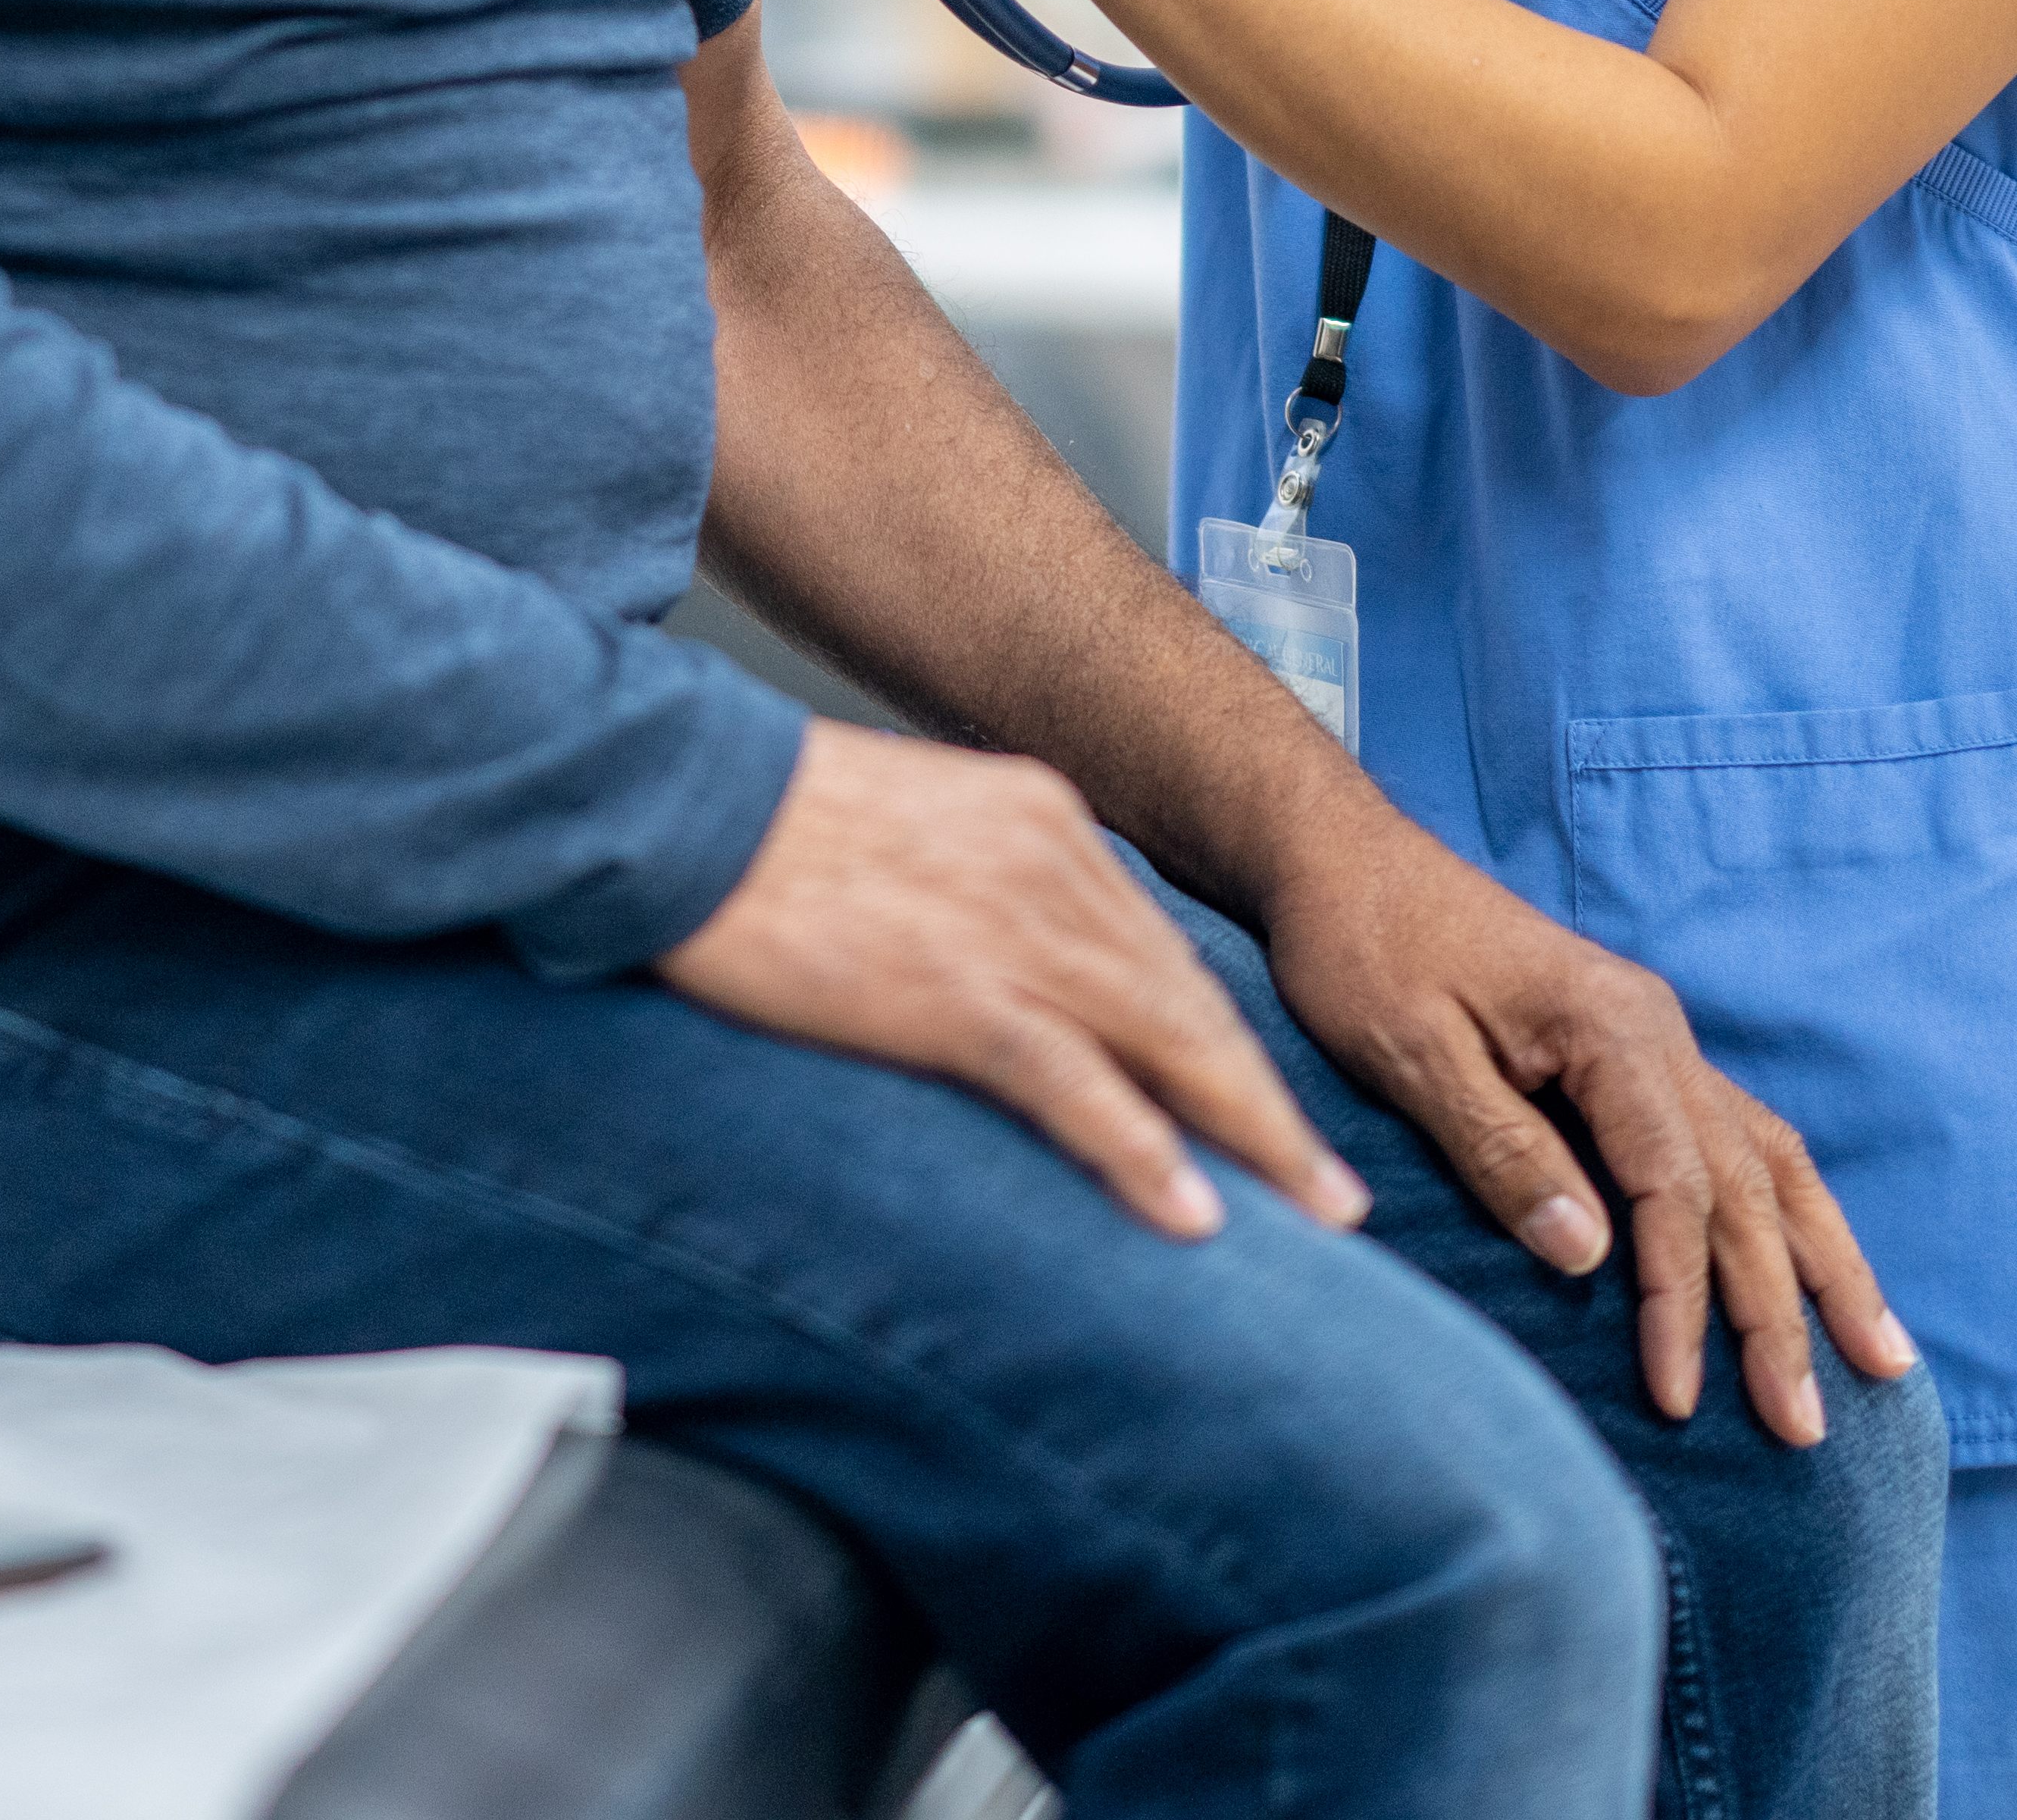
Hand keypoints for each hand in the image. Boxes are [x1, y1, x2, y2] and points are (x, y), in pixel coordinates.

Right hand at [663, 719, 1372, 1242]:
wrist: (681, 800)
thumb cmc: (766, 824)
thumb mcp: (910, 828)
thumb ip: (982, 886)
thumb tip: (1006, 963)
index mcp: (1043, 823)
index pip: (1161, 952)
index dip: (1222, 1042)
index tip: (1264, 1108)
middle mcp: (1054, 869)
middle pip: (1194, 1007)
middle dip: (1272, 1108)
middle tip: (1336, 1193)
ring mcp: (1013, 931)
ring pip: (1169, 1047)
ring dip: (1251, 1142)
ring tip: (1312, 1216)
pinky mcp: (956, 993)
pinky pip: (1075, 1087)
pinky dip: (1143, 1153)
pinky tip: (1190, 1212)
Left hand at [1260, 821, 1917, 1442]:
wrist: (1346, 861)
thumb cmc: (1362, 950)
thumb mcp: (1406, 1050)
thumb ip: (1499, 1148)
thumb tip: (1589, 1255)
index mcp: (1610, 1026)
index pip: (1673, 1188)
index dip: (1680, 1299)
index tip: (1678, 1398)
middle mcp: (1658, 1031)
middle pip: (1744, 1188)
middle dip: (1781, 1313)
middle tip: (1806, 1429)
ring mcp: (1657, 1041)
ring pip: (1772, 1164)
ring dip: (1826, 1265)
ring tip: (1882, 1364)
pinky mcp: (1638, 1055)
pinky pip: (1741, 1143)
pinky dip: (1788, 1216)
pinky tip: (1812, 1270)